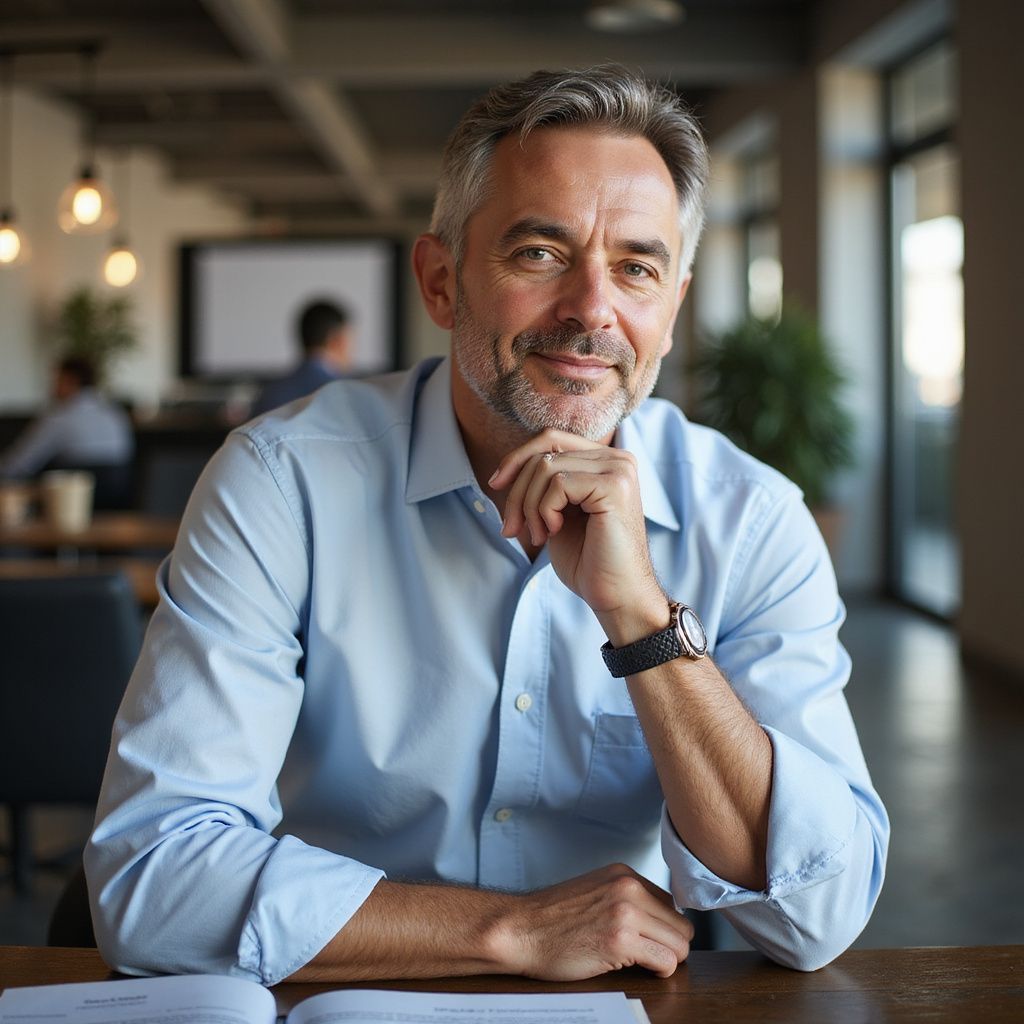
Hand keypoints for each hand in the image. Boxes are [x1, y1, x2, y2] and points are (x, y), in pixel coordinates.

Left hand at [488, 429, 664, 634]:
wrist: (617, 596)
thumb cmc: (588, 561)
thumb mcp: (557, 513)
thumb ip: (543, 485)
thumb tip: (505, 469)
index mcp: (605, 461)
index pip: (550, 438)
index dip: (517, 458)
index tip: (496, 485)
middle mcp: (617, 458)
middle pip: (544, 451)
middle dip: (517, 491)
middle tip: (513, 528)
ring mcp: (619, 470)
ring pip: (545, 467)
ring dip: (529, 506)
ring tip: (539, 535)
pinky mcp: (615, 486)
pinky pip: (557, 484)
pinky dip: (544, 510)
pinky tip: (554, 532)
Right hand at [494, 863, 692, 979]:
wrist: (520, 929)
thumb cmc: (552, 918)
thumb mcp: (594, 892)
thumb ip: (625, 897)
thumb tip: (658, 919)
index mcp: (624, 874)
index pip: (670, 904)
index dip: (662, 928)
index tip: (648, 940)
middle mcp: (628, 888)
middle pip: (682, 926)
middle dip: (670, 946)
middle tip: (648, 957)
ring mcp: (626, 913)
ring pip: (680, 945)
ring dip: (666, 960)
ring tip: (641, 963)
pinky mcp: (621, 941)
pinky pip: (665, 962)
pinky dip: (658, 971)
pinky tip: (637, 968)